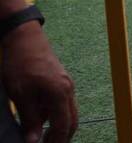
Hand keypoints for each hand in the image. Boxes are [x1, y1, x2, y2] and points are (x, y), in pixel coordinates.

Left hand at [1, 22, 77, 141]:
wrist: (24, 38)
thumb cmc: (21, 63)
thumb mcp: (21, 94)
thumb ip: (29, 119)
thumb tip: (33, 140)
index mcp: (60, 93)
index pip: (63, 126)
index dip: (56, 142)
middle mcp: (67, 90)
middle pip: (71, 121)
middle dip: (62, 138)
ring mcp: (65, 85)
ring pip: (66, 112)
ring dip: (57, 127)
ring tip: (41, 138)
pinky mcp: (59, 81)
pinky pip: (59, 103)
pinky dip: (52, 116)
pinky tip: (37, 121)